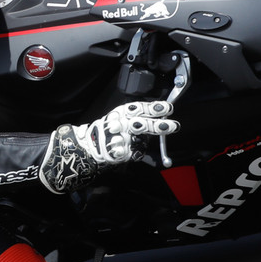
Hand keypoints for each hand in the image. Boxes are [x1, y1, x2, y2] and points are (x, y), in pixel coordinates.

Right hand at [39, 101, 180, 193]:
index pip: (139, 108)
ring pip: (142, 140)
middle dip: (159, 125)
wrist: (86, 147)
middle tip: (174, 125)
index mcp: (120, 113)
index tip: (168, 107)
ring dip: (150, 137)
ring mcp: (121, 140)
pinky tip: (130, 148)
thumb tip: (158, 112)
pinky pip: (137, 151)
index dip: (154, 108)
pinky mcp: (121, 153)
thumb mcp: (118, 116)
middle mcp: (120, 126)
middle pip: (142, 125)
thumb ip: (136, 114)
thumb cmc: (106, 130)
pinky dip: (138, 150)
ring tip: (159, 132)